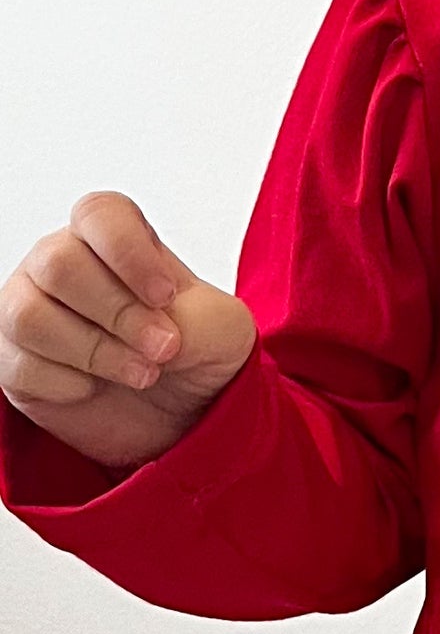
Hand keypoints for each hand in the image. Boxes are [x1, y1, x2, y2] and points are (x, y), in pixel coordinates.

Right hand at [0, 192, 256, 469]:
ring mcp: (31, 307)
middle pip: (58, 263)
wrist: (180, 419)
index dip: (128, 253)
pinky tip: (97, 389)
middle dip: (118, 314)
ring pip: (29, 314)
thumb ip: (200, 319)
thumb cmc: (197, 358)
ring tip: (142, 374)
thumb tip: (159, 333)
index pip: (99, 214)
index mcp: (113, 241)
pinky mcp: (15, 358)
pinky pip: (19, 363)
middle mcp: (61, 263)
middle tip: (163, 349)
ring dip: (94, 352)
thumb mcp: (224, 334)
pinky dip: (68, 386)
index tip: (164, 296)